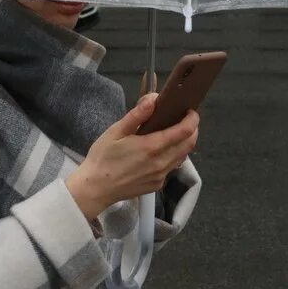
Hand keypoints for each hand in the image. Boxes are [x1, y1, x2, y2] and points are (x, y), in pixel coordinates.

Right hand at [65, 94, 199, 221]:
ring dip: (184, 143)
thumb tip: (154, 99)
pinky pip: (172, 168)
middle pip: (189, 144)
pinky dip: (174, 156)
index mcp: (152, 147)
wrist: (94, 189)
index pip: (185, 131)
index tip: (191, 110)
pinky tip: (161, 151)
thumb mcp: (116, 132)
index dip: (193, 119)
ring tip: (175, 132)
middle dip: (193, 129)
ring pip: (182, 157)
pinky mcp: (156, 186)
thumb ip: (137, 115)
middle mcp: (161, 163)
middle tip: (186, 119)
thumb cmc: (102, 158)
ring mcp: (160, 177)